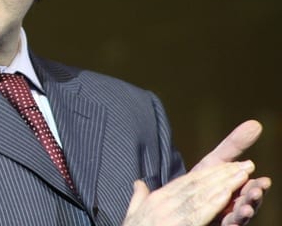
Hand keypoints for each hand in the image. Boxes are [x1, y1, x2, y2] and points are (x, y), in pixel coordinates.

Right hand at [123, 160, 254, 225]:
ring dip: (224, 184)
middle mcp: (163, 203)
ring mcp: (170, 214)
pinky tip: (227, 194)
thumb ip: (138, 196)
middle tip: (245, 165)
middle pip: (198, 185)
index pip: (187, 182)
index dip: (209, 173)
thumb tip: (138, 182)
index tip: (228, 166)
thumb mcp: (133, 213)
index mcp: (156, 198)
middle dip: (223, 174)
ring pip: (202, 195)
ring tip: (243, 174)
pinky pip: (198, 213)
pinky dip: (213, 202)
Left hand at [191, 120, 271, 225]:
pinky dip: (228, 224)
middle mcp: (232, 208)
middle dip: (252, 198)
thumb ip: (234, 146)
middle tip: (256, 191)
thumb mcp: (216, 162)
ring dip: (243, 213)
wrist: (174, 202)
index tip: (263, 181)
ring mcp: (223, 219)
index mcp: (234, 192)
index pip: (249, 189)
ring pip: (236, 219)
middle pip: (246, 204)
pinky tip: (230, 220)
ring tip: (246, 208)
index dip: (257, 186)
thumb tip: (256, 123)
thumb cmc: (200, 181)